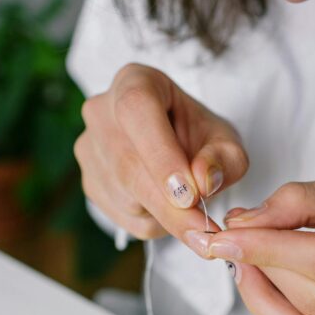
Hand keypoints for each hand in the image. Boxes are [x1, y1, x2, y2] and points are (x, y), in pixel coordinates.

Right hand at [74, 63, 247, 241]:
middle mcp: (101, 111)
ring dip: (168, 214)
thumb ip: (224, 158)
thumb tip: (203, 181)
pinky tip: (168, 202)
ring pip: (127, 197)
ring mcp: (89, 148)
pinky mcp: (89, 182)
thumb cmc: (200, 136)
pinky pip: (124, 217)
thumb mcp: (226, 140)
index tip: (190, 194)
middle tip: (207, 232)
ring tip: (191, 199)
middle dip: (171, 206)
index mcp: (135, 82)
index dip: (161, 155)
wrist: (177, 144)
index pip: (137, 111)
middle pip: (128, 164)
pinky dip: (155, 222)